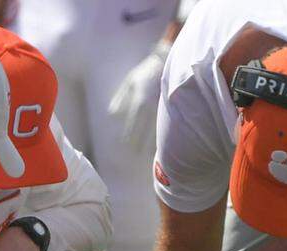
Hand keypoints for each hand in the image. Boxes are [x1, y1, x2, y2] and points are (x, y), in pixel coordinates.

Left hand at [107, 40, 169, 155]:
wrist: (169, 62)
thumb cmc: (147, 71)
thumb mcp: (131, 81)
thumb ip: (121, 98)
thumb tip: (112, 115)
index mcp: (141, 100)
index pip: (134, 122)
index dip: (130, 134)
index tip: (126, 144)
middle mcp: (153, 106)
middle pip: (145, 129)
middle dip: (140, 142)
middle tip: (134, 152)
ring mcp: (165, 106)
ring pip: (159, 129)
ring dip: (153, 142)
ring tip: (148, 152)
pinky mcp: (174, 106)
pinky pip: (169, 124)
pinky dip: (165, 133)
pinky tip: (163, 141)